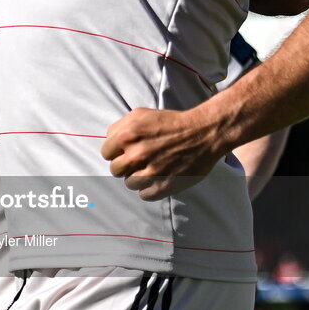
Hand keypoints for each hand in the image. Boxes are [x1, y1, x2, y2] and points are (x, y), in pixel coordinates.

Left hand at [101, 106, 221, 200]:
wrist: (202, 133)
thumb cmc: (171, 122)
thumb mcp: (141, 114)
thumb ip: (120, 127)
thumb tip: (109, 141)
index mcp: (128, 135)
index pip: (106, 153)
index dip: (115, 151)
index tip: (126, 151)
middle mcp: (136, 154)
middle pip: (115, 170)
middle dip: (125, 165)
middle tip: (138, 160)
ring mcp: (150, 172)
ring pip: (129, 184)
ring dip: (137, 178)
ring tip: (150, 169)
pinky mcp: (163, 186)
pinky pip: (144, 195)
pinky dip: (149, 189)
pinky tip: (157, 179)